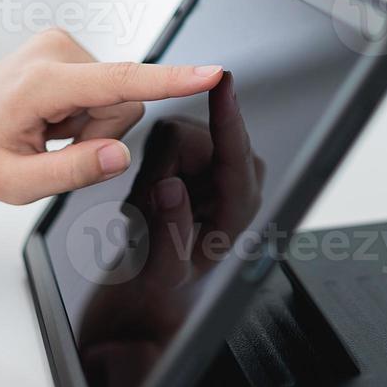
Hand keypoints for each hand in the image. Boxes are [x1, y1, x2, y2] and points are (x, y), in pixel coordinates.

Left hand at [0, 29, 222, 205]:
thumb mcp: (15, 184)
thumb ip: (73, 172)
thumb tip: (121, 154)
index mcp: (41, 83)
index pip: (119, 83)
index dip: (170, 80)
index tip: (212, 72)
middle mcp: (55, 51)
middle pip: (123, 102)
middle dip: (99, 136)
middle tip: (51, 147)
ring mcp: (61, 44)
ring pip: (115, 100)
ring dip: (88, 127)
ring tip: (45, 133)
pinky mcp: (66, 47)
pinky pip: (103, 90)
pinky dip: (82, 114)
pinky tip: (48, 119)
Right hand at [73, 74, 265, 386]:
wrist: (146, 304)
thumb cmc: (160, 292)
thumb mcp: (161, 268)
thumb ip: (168, 227)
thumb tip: (170, 187)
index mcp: (240, 211)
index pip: (235, 155)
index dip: (227, 116)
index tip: (222, 83)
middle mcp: (236, 186)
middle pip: (195, 140)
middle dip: (167, 165)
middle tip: (154, 207)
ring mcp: (216, 173)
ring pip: (175, 139)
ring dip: (157, 169)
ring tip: (154, 210)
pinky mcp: (197, 164)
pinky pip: (166, 144)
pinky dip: (154, 167)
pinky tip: (156, 199)